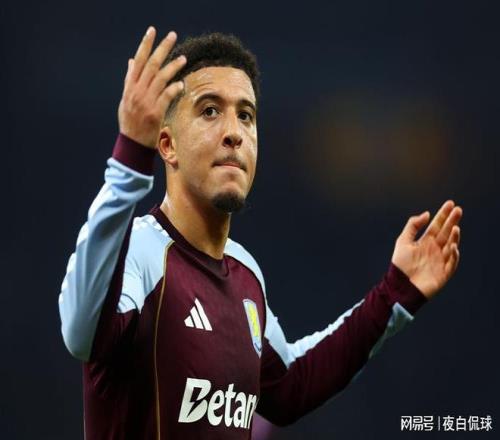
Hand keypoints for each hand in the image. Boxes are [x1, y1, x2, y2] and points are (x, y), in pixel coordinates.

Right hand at [118, 26, 186, 147]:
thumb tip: (132, 61)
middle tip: (172, 36)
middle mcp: (137, 91)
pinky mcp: (156, 112)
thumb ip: (130, 79)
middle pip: (151, 65)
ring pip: (161, 78)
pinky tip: (181, 84)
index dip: (145, 44)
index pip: (138, 60)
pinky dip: (174, 89)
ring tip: (183, 58)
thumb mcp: (126, 98)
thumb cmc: (131, 121)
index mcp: (130, 87)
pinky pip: (166, 96)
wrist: (132, 143)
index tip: (152, 31)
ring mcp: (146, 102)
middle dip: (162, 48)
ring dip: (173, 67)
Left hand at [391, 200, 461, 298]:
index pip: (437, 226)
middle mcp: (434, 249)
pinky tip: (452, 246)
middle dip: (452, 221)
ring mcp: (440, 260)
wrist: (400, 286)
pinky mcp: (444, 273)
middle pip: (446, 232)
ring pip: (451, 246)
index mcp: (425, 241)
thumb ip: (413, 226)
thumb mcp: (403, 241)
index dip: (444, 215)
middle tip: (458, 210)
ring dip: (454, 236)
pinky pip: (452, 262)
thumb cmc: (400, 265)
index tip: (450, 204)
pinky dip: (454, 255)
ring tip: (455, 227)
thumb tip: (427, 214)